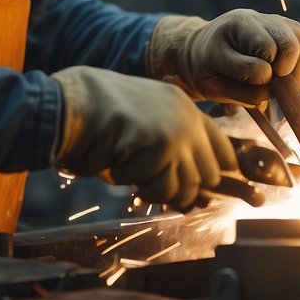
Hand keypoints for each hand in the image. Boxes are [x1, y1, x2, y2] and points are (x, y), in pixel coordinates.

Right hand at [52, 66, 236, 209]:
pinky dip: (135, 182)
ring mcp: (178, 131)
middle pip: (209, 177)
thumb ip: (171, 150)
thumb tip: (193, 198)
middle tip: (150, 184)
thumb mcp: (145, 125)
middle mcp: (189, 118)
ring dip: (155, 188)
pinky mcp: (162, 145)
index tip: (203, 192)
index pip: (224, 150)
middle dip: (179, 188)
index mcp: (186, 109)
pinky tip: (118, 160)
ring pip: (185, 187)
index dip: (216, 174)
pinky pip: (158, 186)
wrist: (74, 101)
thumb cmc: (102, 117)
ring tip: (131, 171)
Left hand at [148, 10, 299, 105]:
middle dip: (287, 73)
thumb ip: (241, 91)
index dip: (264, 78)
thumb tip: (273, 88)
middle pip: (289, 44)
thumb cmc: (208, 70)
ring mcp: (275, 21)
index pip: (263, 54)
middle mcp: (256, 19)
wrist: (206, 47)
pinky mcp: (291, 30)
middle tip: (277, 87)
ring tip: (285, 87)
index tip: (257, 88)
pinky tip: (291, 80)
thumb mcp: (211, 85)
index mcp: (234, 27)